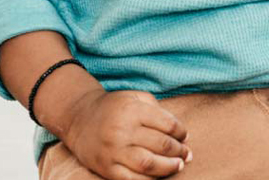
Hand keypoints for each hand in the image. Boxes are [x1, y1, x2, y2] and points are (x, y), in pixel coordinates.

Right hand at [63, 88, 190, 178]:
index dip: (181, 132)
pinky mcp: (105, 168)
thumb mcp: (135, 97)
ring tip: (179, 166)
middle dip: (179, 150)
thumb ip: (156, 109)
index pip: (167, 124)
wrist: (80, 118)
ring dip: (168, 167)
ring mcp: (113, 151)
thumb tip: (178, 131)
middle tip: (188, 154)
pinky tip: (158, 177)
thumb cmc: (114, 106)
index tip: (186, 136)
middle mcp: (123, 131)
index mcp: (133, 110)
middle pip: (160, 144)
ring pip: (148, 164)